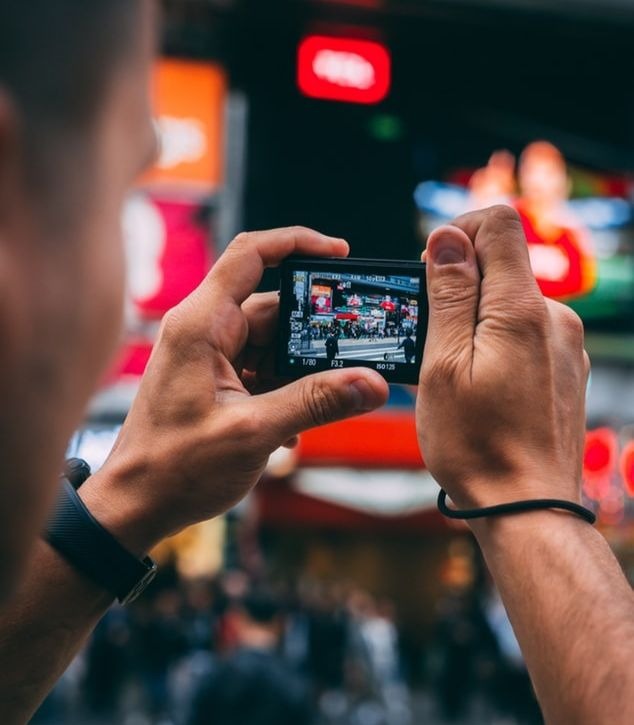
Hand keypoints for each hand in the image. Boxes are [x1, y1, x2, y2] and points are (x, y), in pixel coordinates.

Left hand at [81, 227, 388, 553]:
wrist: (135, 506)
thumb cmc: (173, 467)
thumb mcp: (253, 432)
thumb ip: (315, 402)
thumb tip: (371, 383)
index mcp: (202, 324)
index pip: (251, 256)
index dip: (297, 243)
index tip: (339, 252)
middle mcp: (205, 332)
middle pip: (273, 308)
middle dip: (313, 332)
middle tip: (353, 351)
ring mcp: (210, 357)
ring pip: (272, 345)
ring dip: (300, 373)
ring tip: (324, 403)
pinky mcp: (216, 382)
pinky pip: (262, 371)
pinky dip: (284, 392)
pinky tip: (292, 430)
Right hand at [417, 206, 588, 510]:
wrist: (527, 507)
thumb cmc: (478, 444)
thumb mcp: (443, 365)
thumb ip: (448, 294)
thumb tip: (447, 237)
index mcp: (522, 310)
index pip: (498, 225)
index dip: (457, 233)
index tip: (431, 272)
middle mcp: (555, 319)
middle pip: (501, 266)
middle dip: (458, 288)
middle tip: (431, 340)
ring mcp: (565, 345)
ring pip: (509, 304)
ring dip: (474, 322)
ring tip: (453, 374)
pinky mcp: (564, 369)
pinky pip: (524, 335)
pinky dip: (494, 345)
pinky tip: (479, 387)